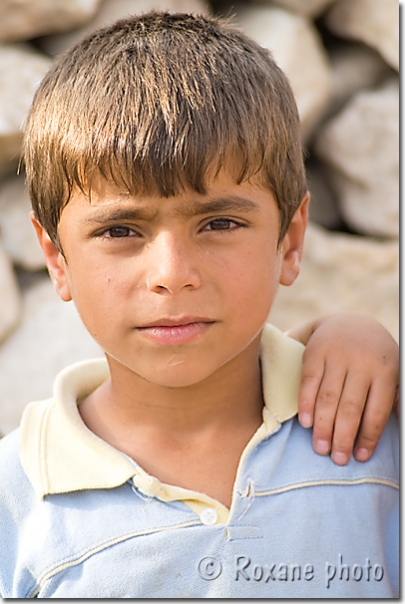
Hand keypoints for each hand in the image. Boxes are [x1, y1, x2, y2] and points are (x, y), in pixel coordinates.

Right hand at [287, 313, 398, 464]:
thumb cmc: (374, 357)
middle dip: (342, 437)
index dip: (368, 437)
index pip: (376, 411)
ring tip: (320, 448)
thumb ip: (394, 398)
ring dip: (323, 426)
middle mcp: (362, 362)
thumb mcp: (391, 370)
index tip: (359, 457)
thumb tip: (399, 427)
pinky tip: (306, 423)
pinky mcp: (316, 351)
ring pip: (328, 398)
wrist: (350, 321)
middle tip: (336, 459)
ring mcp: (337, 356)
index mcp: (385, 371)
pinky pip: (309, 382)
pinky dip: (306, 404)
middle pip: (350, 408)